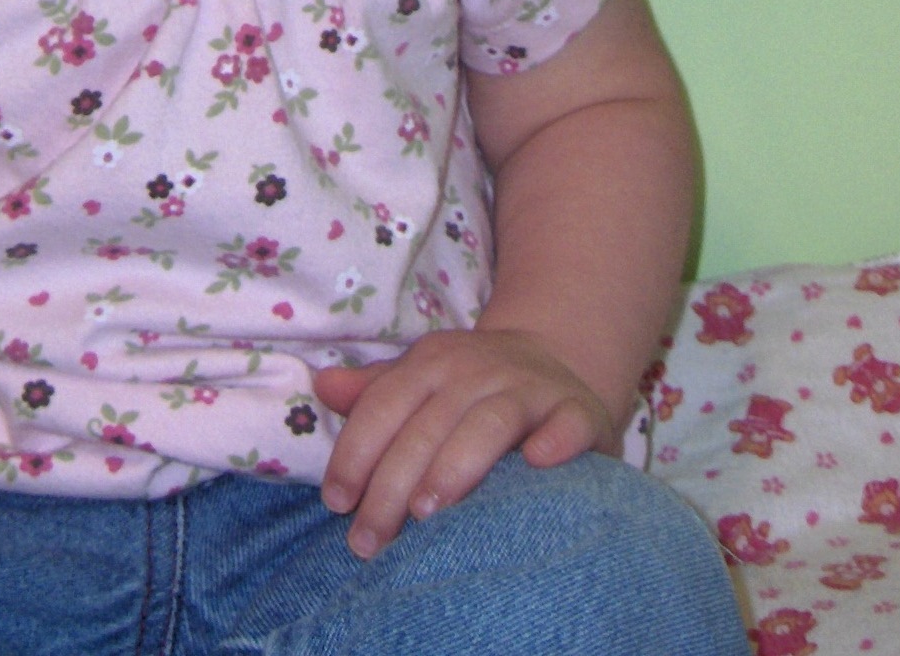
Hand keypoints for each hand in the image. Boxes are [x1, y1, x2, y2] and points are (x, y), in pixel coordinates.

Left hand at [312, 328, 613, 557]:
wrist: (554, 358)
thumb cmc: (472, 385)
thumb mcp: (422, 380)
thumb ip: (375, 392)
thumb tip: (322, 388)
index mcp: (434, 361)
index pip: (386, 404)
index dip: (356, 453)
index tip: (336, 503)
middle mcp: (479, 369)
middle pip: (428, 425)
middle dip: (393, 484)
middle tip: (370, 539)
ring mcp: (531, 388)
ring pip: (490, 423)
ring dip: (456, 464)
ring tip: (427, 511)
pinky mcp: (578, 411)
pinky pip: (568, 424)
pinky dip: (554, 442)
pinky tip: (535, 464)